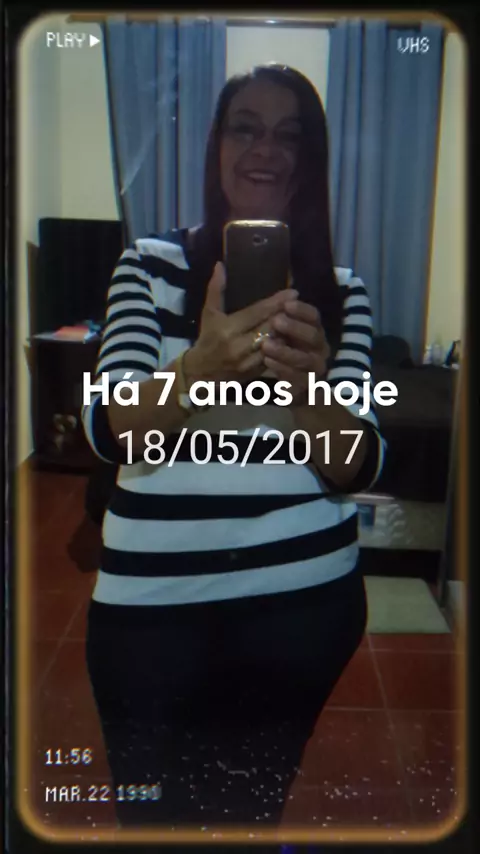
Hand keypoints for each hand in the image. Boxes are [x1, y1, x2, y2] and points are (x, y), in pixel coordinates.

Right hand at [184, 262, 297, 384]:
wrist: (201, 373)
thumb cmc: (207, 339)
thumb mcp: (209, 314)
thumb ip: (216, 290)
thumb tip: (220, 265)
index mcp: (227, 329)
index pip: (257, 313)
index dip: (276, 302)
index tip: (293, 292)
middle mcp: (239, 346)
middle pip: (270, 327)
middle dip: (287, 315)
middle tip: (300, 303)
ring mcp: (248, 362)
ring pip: (276, 344)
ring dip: (288, 332)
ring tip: (300, 319)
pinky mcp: (255, 373)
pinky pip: (276, 358)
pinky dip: (285, 347)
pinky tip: (293, 337)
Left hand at [261, 299, 329, 400]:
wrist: (295, 390)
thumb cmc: (286, 354)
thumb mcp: (283, 334)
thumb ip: (279, 316)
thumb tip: (286, 294)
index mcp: (315, 331)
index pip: (314, 317)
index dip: (302, 310)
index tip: (287, 303)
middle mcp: (320, 349)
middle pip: (314, 336)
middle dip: (295, 328)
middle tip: (276, 321)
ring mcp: (316, 369)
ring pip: (305, 359)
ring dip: (285, 351)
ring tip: (266, 345)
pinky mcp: (307, 387)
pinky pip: (297, 378)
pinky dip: (283, 370)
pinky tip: (268, 362)